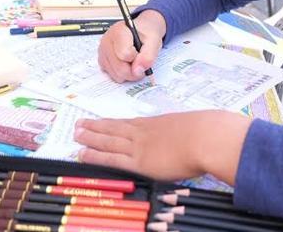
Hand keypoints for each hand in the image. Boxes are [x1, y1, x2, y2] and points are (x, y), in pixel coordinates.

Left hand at [74, 111, 251, 182]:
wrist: (206, 137)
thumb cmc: (205, 132)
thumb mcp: (190, 128)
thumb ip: (182, 133)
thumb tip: (185, 138)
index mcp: (155, 124)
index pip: (127, 124)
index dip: (110, 123)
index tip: (98, 121)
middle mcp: (142, 133)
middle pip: (112, 129)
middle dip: (94, 127)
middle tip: (78, 125)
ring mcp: (138, 146)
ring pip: (107, 141)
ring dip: (89, 138)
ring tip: (76, 135)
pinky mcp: (138, 161)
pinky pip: (110, 158)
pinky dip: (95, 156)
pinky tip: (83, 154)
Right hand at [97, 10, 165, 82]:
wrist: (141, 30)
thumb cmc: (146, 33)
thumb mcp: (154, 41)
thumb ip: (148, 56)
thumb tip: (137, 71)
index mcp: (119, 32)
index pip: (125, 55)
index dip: (137, 59)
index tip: (142, 53)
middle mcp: (107, 41)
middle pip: (119, 68)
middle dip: (134, 71)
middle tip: (142, 63)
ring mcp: (102, 52)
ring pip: (116, 75)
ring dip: (129, 73)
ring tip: (135, 62)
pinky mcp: (102, 61)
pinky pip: (113, 75)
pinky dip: (123, 74)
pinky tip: (127, 63)